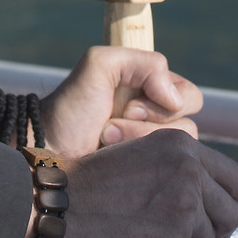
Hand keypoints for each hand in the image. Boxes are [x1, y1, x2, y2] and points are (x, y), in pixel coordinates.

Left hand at [40, 46, 205, 154]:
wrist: (48, 147)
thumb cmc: (71, 107)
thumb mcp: (100, 64)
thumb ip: (144, 62)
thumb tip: (174, 98)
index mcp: (153, 91)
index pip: (189, 95)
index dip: (162, 100)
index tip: (127, 103)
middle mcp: (157, 121)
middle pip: (187, 123)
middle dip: (148, 123)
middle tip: (112, 122)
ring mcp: (153, 150)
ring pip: (177, 148)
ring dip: (136, 139)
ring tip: (105, 138)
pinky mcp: (148, 175)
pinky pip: (166, 170)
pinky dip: (137, 159)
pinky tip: (110, 154)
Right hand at [46, 129, 237, 237]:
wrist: (58, 204)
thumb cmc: (92, 185)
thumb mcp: (141, 156)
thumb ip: (179, 168)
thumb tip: (214, 195)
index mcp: (180, 143)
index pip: (235, 175)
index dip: (231, 198)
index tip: (218, 211)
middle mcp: (188, 166)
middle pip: (236, 204)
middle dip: (222, 221)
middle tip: (199, 231)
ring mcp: (184, 198)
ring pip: (217, 229)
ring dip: (195, 237)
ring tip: (159, 231)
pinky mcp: (175, 232)